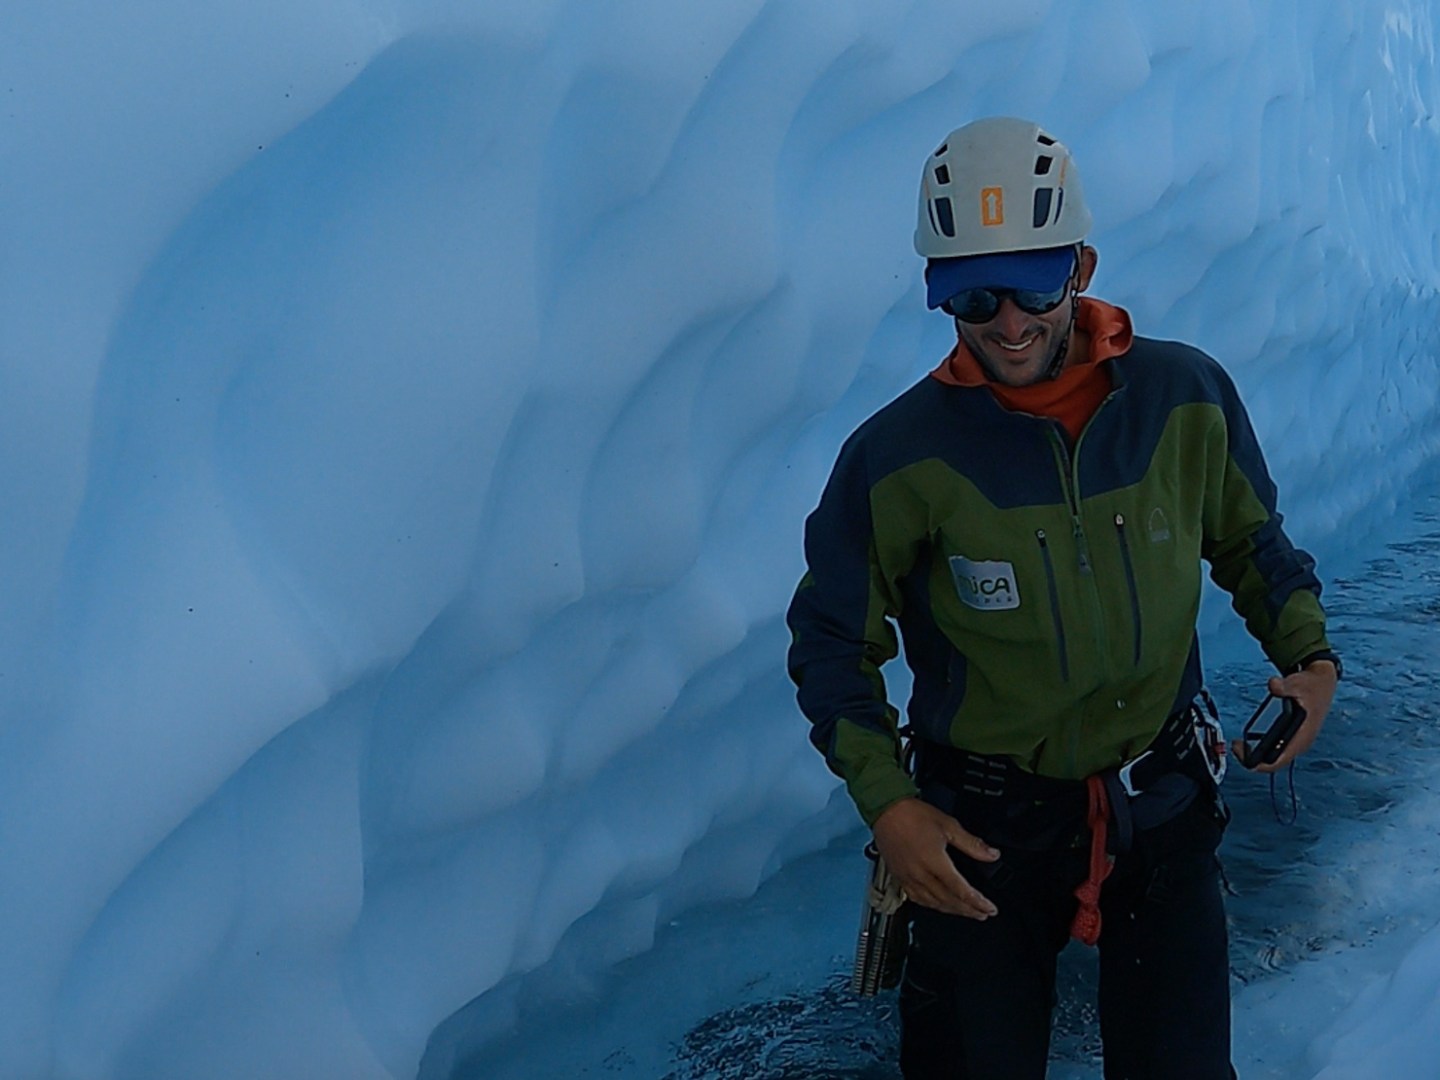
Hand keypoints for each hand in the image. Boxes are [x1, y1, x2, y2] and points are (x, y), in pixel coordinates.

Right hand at [872, 797, 1000, 918]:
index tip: (990, 909)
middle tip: (982, 914)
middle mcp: (920, 874)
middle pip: (948, 900)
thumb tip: (991, 854)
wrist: (886, 809)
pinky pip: (916, 899)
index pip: (960, 889)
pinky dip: (931, 905)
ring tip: (965, 912)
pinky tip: (938, 905)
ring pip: (932, 903)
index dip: (977, 902)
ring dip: (951, 910)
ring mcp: (908, 878)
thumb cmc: (913, 814)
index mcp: (934, 861)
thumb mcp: (949, 825)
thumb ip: (971, 843)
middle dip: (968, 910)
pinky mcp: (899, 877)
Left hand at [1232, 659, 1338, 772]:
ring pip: (1275, 756)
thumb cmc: (1311, 685)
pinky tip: (1250, 738)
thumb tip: (1273, 685)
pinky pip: (1277, 748)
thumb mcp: (1297, 683)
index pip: (1277, 762)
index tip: (1239, 750)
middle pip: (1273, 762)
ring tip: (1240, 743)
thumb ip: (1284, 686)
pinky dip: (1262, 746)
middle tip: (1235, 745)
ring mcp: (1298, 741)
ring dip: (1256, 753)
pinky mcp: (1295, 736)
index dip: (1256, 763)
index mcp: (1302, 737)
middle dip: (1251, 758)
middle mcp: (1300, 743)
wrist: (1324, 683)